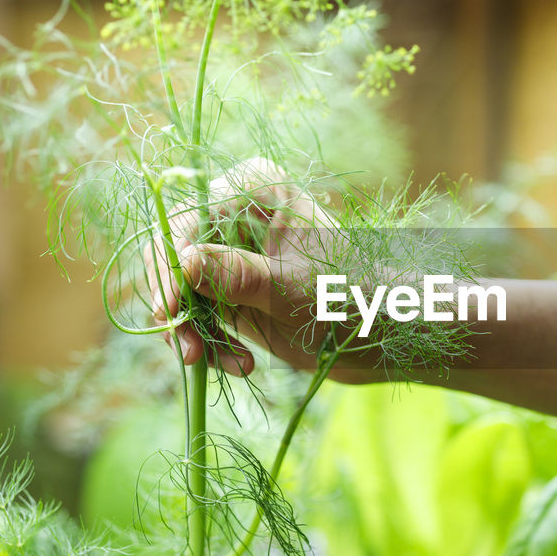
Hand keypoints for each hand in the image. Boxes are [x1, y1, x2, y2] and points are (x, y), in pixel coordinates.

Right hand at [146, 157, 376, 382]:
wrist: (386, 333)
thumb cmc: (353, 296)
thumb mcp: (292, 289)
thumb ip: (238, 275)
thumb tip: (184, 261)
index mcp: (254, 189)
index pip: (187, 219)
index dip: (170, 264)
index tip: (171, 309)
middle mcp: (235, 215)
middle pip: (173, 255)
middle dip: (177, 307)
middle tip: (189, 352)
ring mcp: (231, 255)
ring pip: (180, 291)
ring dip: (193, 332)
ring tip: (224, 366)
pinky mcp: (231, 291)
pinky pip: (199, 316)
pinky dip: (211, 344)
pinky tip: (241, 365)